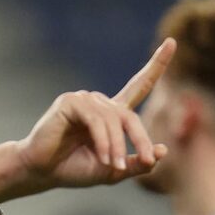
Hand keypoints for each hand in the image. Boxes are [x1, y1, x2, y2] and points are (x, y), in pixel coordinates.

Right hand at [14, 38, 174, 189]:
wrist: (42, 172)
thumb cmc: (74, 169)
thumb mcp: (112, 171)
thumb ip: (136, 163)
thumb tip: (162, 151)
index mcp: (112, 114)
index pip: (139, 85)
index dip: (156, 65)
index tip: (172, 43)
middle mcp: (100, 103)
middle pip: (129, 115)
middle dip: (140, 138)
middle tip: (146, 159)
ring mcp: (84, 99)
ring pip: (113, 120)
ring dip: (117, 145)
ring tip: (113, 165)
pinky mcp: (70, 102)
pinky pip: (95, 119)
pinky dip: (102, 140)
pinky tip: (102, 156)